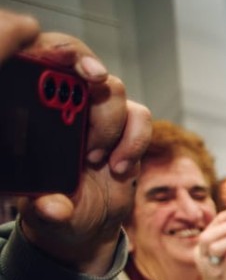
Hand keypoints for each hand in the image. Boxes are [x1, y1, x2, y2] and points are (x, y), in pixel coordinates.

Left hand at [9, 15, 151, 275]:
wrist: (83, 226)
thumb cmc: (53, 213)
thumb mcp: (44, 214)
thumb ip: (46, 209)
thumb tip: (52, 207)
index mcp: (32, 113)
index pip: (40, 60)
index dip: (60, 52)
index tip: (83, 74)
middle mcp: (62, 105)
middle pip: (82, 68)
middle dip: (93, 91)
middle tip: (92, 132)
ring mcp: (95, 114)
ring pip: (114, 91)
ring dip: (112, 125)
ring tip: (99, 162)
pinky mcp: (124, 129)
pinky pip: (139, 117)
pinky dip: (135, 140)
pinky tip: (120, 169)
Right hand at [192, 210, 225, 279]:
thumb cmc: (223, 279)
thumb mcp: (221, 259)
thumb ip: (225, 244)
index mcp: (201, 253)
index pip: (207, 231)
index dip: (219, 220)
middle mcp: (203, 259)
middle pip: (207, 237)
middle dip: (224, 227)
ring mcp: (212, 268)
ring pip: (216, 247)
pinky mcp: (223, 276)